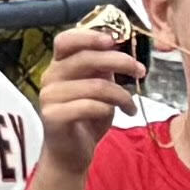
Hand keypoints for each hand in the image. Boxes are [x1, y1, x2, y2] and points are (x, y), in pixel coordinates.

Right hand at [31, 18, 144, 171]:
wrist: (70, 153)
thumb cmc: (86, 117)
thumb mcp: (98, 88)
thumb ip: (102, 69)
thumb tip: (118, 48)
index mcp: (59, 65)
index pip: (66, 40)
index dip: (88, 36)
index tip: (113, 40)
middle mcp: (50, 77)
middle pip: (85, 59)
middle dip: (119, 61)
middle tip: (140, 70)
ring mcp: (49, 96)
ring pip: (94, 85)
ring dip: (121, 95)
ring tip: (131, 105)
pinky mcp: (53, 116)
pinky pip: (89, 106)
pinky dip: (110, 109)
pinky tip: (122, 115)